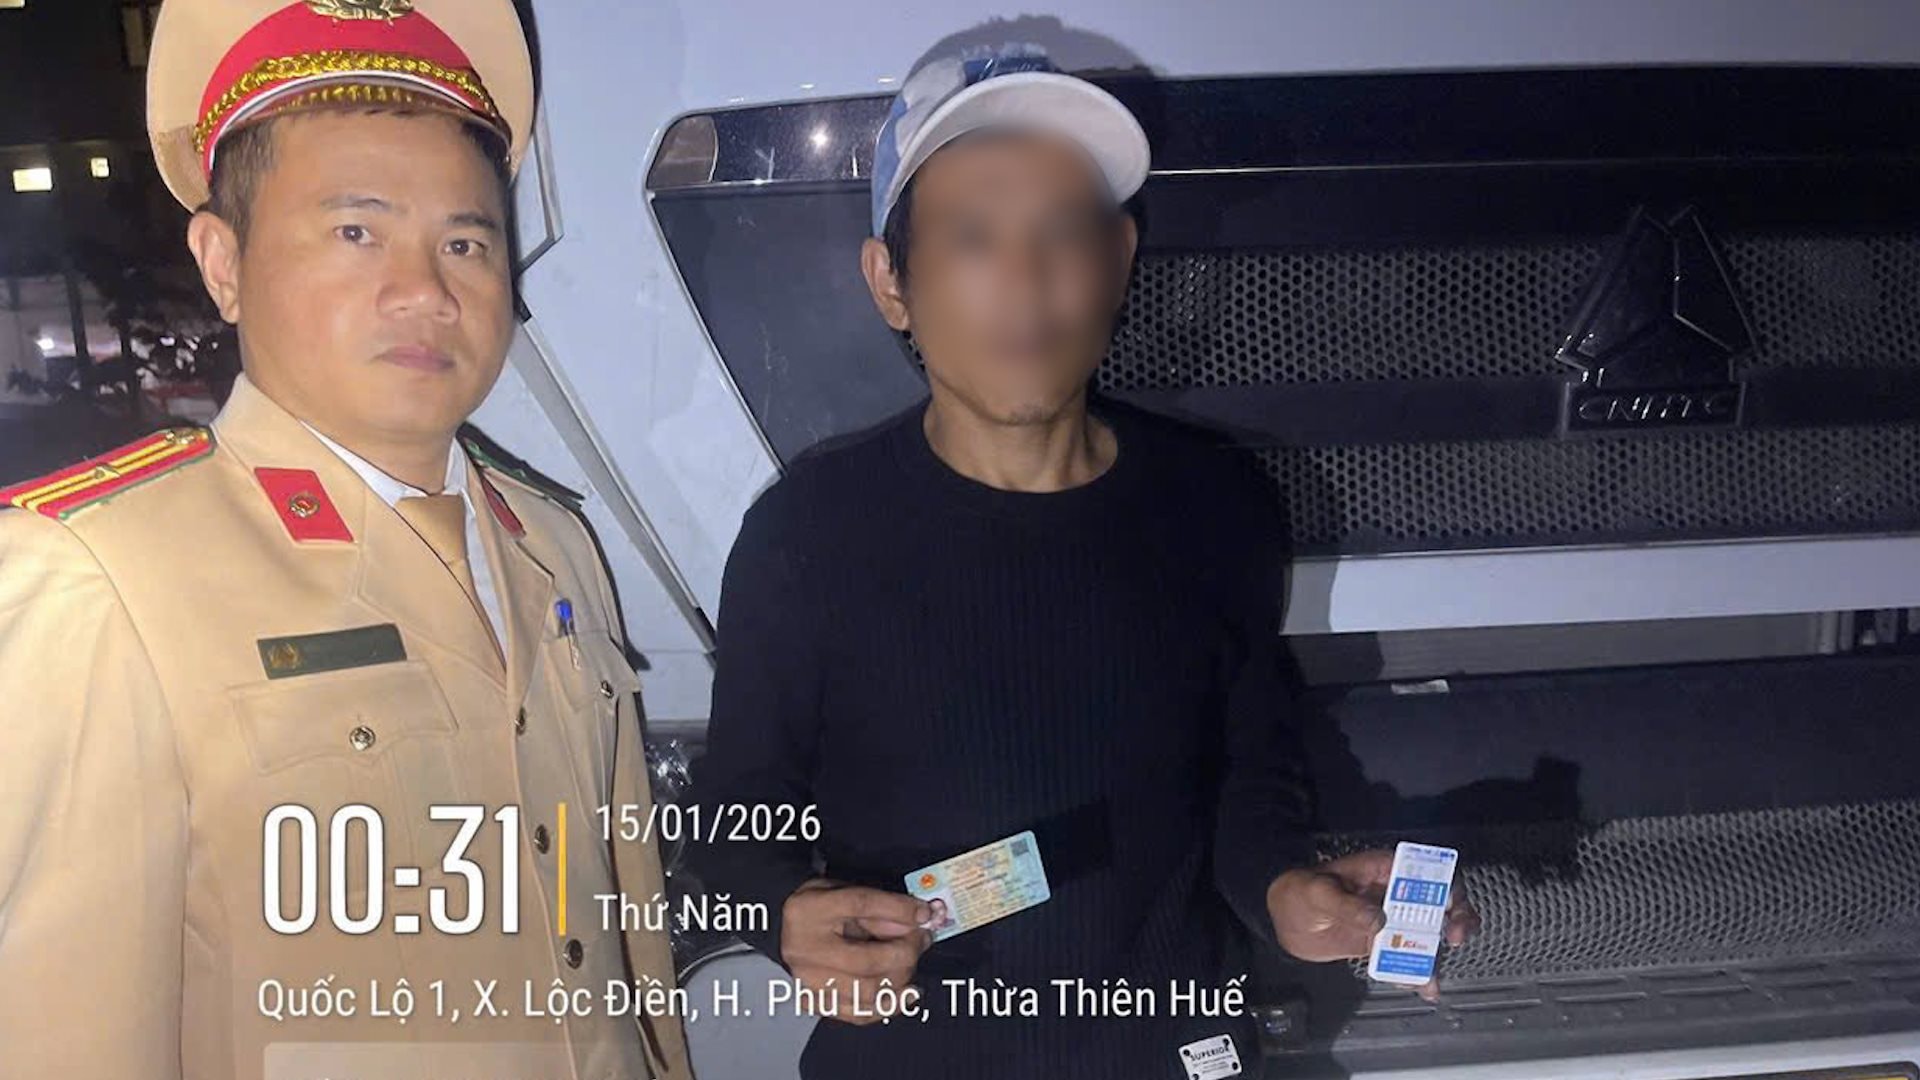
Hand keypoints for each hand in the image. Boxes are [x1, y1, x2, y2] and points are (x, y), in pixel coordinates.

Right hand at [779, 878, 933, 1024]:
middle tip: (921, 940)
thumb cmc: (819, 908)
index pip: (860, 906)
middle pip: (866, 960)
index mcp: (810, 910)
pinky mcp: (816, 1002)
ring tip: (911, 962)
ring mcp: (808, 981)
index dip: (898, 910)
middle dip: (905, 952)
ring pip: (867, 992)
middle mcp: (805, 949)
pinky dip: (889, 1005)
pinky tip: (905, 993)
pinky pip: (859, 1013)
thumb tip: (917, 921)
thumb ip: (882, 906)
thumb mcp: (847, 892)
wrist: (785, 928)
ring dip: (901, 978)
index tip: (923, 913)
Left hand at [1265, 850, 1479, 1000]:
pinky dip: (1414, 972)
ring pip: (1424, 935)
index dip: (1448, 888)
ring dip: (1434, 955)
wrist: (1280, 916)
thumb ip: (1348, 905)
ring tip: (1432, 980)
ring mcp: (1387, 919)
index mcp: (1382, 871)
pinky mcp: (1377, 943)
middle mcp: (1392, 894)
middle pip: (1437, 903)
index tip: (1450, 910)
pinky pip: (1402, 957)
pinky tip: (1421, 987)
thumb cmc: (1298, 890)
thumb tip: (1380, 922)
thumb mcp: (1319, 893)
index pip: (1427, 873)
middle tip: (1456, 939)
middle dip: (1456, 920)